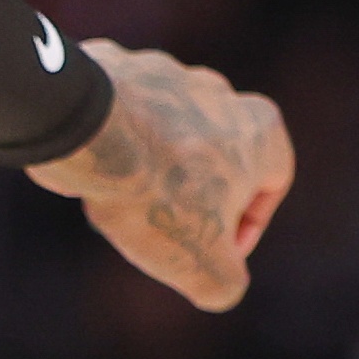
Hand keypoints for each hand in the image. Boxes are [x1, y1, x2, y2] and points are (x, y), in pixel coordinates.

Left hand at [26, 43, 293, 310]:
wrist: (86, 134)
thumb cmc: (157, 193)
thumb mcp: (204, 266)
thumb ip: (224, 283)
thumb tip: (216, 286)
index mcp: (261, 129)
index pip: (272, 185)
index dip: (247, 228)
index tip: (214, 253)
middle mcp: (220, 93)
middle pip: (216, 160)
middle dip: (194, 198)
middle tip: (165, 229)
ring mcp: (168, 76)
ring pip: (167, 138)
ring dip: (152, 172)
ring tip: (122, 206)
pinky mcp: (117, 72)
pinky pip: (120, 119)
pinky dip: (113, 147)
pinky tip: (93, 176)